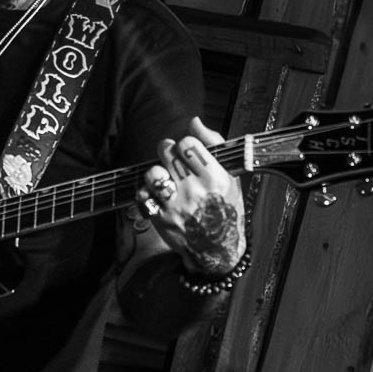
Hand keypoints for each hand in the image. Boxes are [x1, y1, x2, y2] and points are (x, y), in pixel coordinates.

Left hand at [136, 117, 245, 275]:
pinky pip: (143, 194)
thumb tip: (194, 121)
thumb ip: (213, 145)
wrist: (218, 249)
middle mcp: (195, 191)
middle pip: (167, 153)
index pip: (188, 144)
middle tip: (172, 158)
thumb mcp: (230, 176)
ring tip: (164, 176)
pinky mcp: (161, 218)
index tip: (187, 152)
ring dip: (155, 171)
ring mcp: (176, 205)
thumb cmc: (226, 209)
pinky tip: (158, 194)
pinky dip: (147, 191)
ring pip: (152, 172)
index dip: (185, 145)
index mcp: (215, 178)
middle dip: (167, 151)